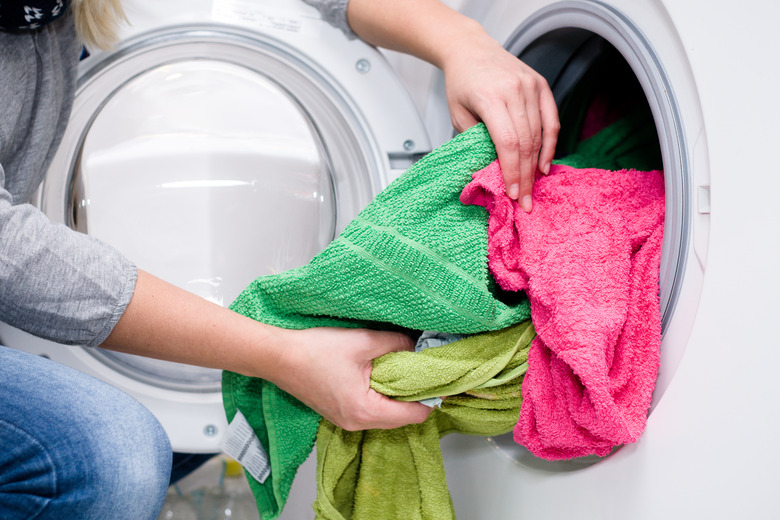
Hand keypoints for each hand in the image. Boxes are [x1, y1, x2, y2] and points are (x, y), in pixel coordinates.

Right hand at [273, 327, 431, 430]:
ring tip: (404, 367)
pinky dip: (382, 394)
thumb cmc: (315, 351)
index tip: (440, 375)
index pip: (414, 414)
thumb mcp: (363, 342)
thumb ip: (397, 344)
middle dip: (415, 394)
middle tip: (424, 367)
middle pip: (402, 417)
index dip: (430, 394)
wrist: (277, 356)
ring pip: (387, 414)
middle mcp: (357, 423)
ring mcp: (346, 421)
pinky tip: (382, 373)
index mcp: (366, 411)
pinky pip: (371, 409)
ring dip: (397, 393)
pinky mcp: (339, 412)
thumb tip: (420, 345)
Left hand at [440, 34, 559, 211]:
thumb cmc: (461, 84)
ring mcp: (531, 85)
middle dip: (526, 176)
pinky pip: (551, 120)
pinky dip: (550, 144)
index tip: (512, 194)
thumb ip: (475, 141)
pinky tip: (544, 164)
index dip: (512, 171)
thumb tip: (491, 172)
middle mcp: (514, 89)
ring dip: (537, 165)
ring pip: (540, 134)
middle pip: (526, 142)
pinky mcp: (541, 84)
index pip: (508, 142)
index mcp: (490, 97)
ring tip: (532, 188)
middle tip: (524, 201)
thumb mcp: (457, 115)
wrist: (470, 49)